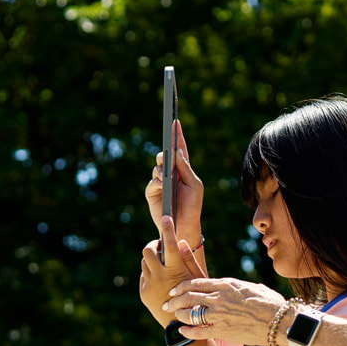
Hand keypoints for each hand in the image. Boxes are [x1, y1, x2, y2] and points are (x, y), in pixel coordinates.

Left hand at [140, 216, 206, 325]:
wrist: (179, 324)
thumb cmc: (195, 300)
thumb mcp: (197, 279)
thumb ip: (188, 259)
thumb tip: (181, 241)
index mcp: (175, 271)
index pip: (170, 245)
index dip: (168, 229)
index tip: (167, 217)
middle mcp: (160, 276)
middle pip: (148, 250)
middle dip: (154, 245)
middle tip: (161, 247)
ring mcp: (149, 285)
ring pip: (144, 262)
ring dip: (153, 260)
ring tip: (164, 268)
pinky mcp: (143, 292)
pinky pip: (144, 276)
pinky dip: (151, 274)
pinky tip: (162, 283)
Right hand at [145, 121, 203, 248]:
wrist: (184, 224)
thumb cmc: (192, 205)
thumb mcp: (194, 185)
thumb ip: (186, 168)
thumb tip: (177, 151)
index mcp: (183, 169)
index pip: (180, 149)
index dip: (177, 135)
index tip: (175, 121)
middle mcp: (171, 173)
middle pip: (165, 155)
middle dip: (166, 152)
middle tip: (168, 153)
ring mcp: (160, 181)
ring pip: (157, 167)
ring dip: (162, 170)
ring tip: (167, 176)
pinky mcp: (153, 191)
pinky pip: (152, 182)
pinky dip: (157, 181)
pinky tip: (162, 184)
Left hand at [163, 276, 286, 345]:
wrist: (280, 322)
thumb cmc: (271, 303)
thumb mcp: (254, 287)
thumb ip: (239, 286)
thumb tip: (238, 286)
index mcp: (226, 285)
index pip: (196, 282)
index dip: (182, 285)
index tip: (175, 289)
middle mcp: (219, 298)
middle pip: (188, 296)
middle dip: (174, 299)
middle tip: (167, 302)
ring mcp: (219, 315)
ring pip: (189, 313)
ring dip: (179, 314)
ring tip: (174, 315)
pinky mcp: (222, 331)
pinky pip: (197, 331)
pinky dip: (187, 331)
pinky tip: (182, 330)